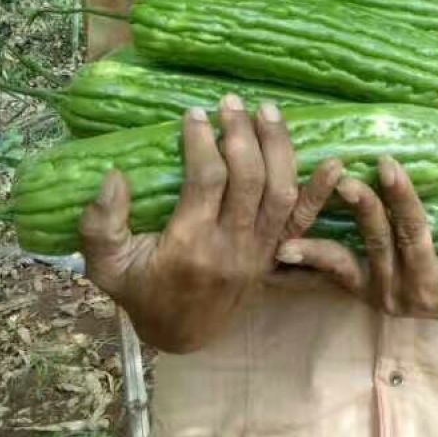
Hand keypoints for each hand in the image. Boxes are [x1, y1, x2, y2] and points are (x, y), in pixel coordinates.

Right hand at [78, 96, 342, 352]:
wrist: (181, 335)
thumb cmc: (141, 290)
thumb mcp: (107, 265)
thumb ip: (101, 224)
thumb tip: (113, 176)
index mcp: (189, 246)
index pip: (206, 181)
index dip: (202, 142)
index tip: (193, 113)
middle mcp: (232, 247)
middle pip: (250, 180)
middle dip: (242, 135)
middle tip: (230, 101)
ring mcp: (261, 251)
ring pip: (282, 193)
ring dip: (278, 147)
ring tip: (267, 110)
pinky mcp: (277, 254)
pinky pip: (305, 222)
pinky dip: (321, 192)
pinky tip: (335, 161)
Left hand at [275, 156, 437, 321]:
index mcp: (433, 286)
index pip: (415, 235)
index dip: (402, 200)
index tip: (387, 163)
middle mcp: (399, 294)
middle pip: (377, 243)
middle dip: (361, 208)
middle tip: (344, 177)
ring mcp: (374, 293)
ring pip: (344, 262)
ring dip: (318, 245)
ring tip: (290, 233)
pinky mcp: (357, 287)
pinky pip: (329, 274)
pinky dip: (305, 261)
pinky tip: (278, 249)